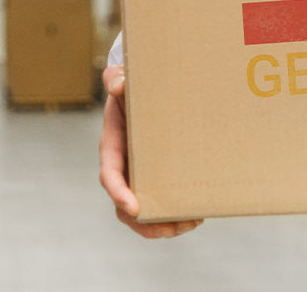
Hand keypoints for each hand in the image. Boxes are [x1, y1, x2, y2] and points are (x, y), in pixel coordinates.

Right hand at [98, 64, 202, 238]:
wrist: (137, 90)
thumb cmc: (128, 87)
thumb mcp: (119, 79)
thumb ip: (115, 79)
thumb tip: (119, 85)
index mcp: (112, 148)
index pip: (110, 177)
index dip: (120, 194)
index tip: (134, 207)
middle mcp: (122, 167)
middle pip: (125, 206)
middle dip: (146, 222)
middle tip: (174, 227)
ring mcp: (137, 173)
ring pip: (142, 211)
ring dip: (163, 224)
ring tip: (192, 222)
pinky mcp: (153, 174)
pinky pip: (158, 200)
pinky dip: (173, 212)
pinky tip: (196, 213)